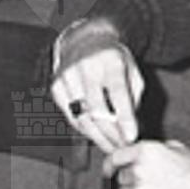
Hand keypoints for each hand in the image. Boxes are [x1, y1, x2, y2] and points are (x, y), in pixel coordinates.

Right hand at [50, 17, 143, 155]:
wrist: (85, 40)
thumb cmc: (113, 59)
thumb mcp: (132, 70)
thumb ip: (133, 97)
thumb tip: (129, 128)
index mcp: (110, 60)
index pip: (118, 94)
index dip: (125, 118)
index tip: (132, 137)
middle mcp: (86, 67)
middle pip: (97, 110)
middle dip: (111, 134)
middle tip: (123, 148)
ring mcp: (68, 77)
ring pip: (81, 117)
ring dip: (97, 137)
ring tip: (111, 146)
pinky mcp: (56, 87)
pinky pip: (70, 116)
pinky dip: (83, 129)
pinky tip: (95, 134)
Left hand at [106, 138, 189, 188]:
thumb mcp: (182, 149)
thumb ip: (158, 149)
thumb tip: (146, 153)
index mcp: (147, 152)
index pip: (116, 157)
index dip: (111, 165)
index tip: (109, 170)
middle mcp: (139, 171)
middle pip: (121, 178)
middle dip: (133, 182)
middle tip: (153, 186)